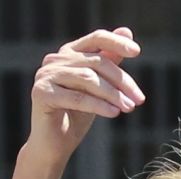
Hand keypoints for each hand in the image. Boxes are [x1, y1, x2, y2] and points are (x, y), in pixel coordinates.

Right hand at [28, 27, 144, 161]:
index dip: (116, 42)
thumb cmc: (78, 114)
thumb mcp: (99, 88)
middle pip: (97, 62)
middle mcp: (54, 60)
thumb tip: (127, 31)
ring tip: (129, 108)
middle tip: (139, 100)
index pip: (96, 38)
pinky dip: (98, 105)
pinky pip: (77, 97)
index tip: (137, 52)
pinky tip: (114, 113)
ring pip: (88, 79)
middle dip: (122, 81)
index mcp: (68, 54)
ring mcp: (45, 75)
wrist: (54, 144)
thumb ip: (110, 61)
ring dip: (113, 94)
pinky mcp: (41, 93)